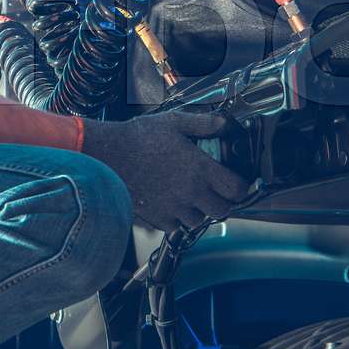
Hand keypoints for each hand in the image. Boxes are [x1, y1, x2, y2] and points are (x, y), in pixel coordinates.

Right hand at [79, 111, 247, 230]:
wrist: (107, 155)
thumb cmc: (138, 137)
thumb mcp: (174, 122)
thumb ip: (204, 123)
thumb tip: (225, 124)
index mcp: (200, 169)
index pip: (237, 190)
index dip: (241, 186)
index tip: (236, 182)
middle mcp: (190, 192)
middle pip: (223, 211)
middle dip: (223, 202)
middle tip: (216, 191)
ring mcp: (174, 208)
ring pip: (199, 221)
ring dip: (200, 211)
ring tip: (191, 196)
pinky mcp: (156, 217)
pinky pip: (175, 226)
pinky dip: (177, 218)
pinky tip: (171, 202)